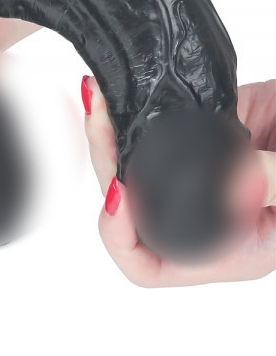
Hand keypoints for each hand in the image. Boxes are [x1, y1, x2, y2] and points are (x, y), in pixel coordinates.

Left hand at [82, 76, 275, 286]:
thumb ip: (275, 186)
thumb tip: (234, 185)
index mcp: (224, 245)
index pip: (149, 263)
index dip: (122, 237)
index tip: (119, 193)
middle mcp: (197, 209)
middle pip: (127, 201)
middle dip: (105, 161)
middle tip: (100, 123)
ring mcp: (192, 170)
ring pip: (131, 162)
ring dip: (109, 132)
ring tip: (98, 99)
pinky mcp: (194, 133)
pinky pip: (151, 128)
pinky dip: (130, 111)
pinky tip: (117, 92)